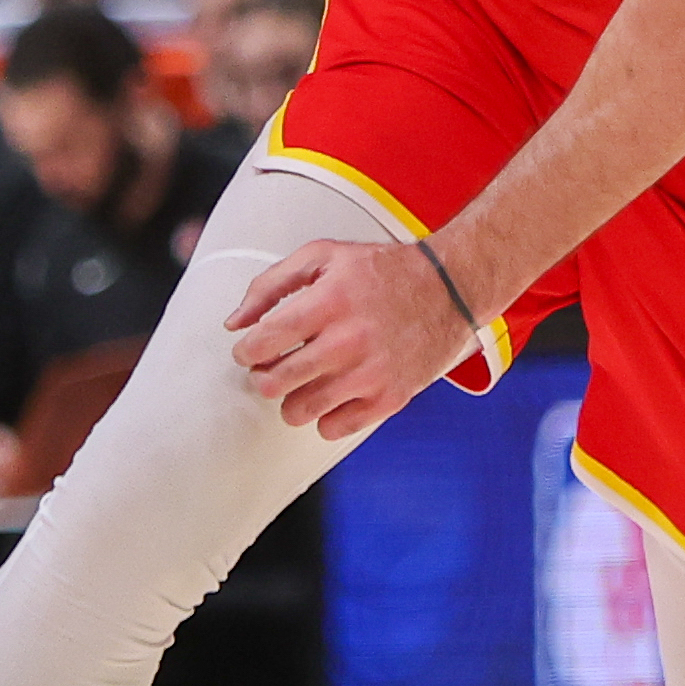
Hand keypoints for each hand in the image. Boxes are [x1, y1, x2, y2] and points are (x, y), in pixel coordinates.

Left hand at [230, 237, 479, 440]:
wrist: (449, 288)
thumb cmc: (381, 270)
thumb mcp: (324, 256)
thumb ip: (271, 284)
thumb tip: (234, 324)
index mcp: (330, 301)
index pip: (263, 342)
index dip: (246, 351)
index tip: (250, 350)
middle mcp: (350, 341)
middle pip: (274, 382)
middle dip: (263, 376)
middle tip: (274, 366)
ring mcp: (371, 374)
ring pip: (298, 412)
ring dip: (291, 398)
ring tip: (303, 380)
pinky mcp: (390, 398)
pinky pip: (332, 428)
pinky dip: (324, 416)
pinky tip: (333, 393)